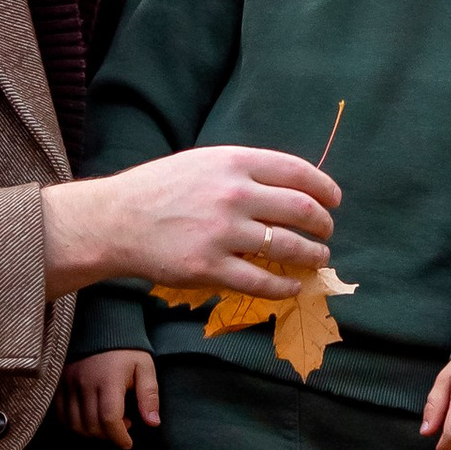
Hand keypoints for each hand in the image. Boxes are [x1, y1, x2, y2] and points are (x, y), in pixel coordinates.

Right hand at [40, 146, 340, 301]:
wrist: (116, 220)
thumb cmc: (160, 189)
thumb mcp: (204, 163)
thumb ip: (245, 171)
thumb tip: (291, 187)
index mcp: (235, 163)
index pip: (299, 172)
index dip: (325, 188)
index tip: (334, 201)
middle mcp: (234, 195)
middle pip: (302, 210)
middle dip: (324, 224)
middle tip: (326, 233)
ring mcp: (223, 233)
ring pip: (289, 248)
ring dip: (313, 256)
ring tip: (317, 259)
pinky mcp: (210, 268)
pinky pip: (263, 282)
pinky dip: (286, 286)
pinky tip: (292, 286)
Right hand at [59, 349, 156, 446]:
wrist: (101, 326)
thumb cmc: (126, 350)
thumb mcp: (144, 367)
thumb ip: (149, 395)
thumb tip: (153, 422)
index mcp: (109, 379)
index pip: (109, 418)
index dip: (119, 437)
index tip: (128, 443)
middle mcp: (85, 382)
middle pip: (91, 425)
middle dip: (108, 435)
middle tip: (122, 427)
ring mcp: (68, 382)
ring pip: (74, 423)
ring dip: (91, 432)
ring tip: (106, 423)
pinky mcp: (59, 382)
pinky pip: (61, 414)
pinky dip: (74, 424)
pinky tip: (89, 418)